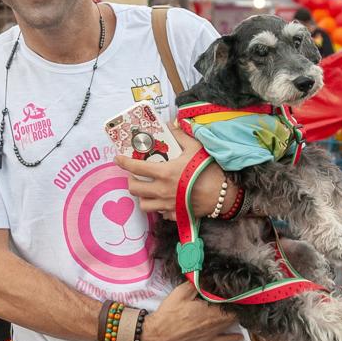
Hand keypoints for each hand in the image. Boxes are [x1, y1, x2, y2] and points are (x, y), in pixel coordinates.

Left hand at [114, 123, 232, 217]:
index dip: (123, 162)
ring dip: (142, 196)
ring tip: (147, 189)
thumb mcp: (195, 148)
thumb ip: (180, 136)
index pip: (135, 167)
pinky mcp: (175, 215)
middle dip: (131, 181)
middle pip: (134, 189)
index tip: (118, 158)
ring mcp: (167, 205)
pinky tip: (164, 200)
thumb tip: (170, 125)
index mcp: (164, 173)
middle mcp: (161, 191)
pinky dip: (158, 207)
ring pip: (143, 205)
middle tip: (136, 175)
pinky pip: (160, 214)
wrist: (224, 195)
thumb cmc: (209, 170)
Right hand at [141, 281, 240, 340]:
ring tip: (238, 311)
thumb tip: (207, 275)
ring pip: (230, 326)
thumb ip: (196, 283)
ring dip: (235, 318)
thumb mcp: (181, 292)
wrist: (158, 335)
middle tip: (237, 299)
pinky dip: (233, 338)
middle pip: (234, 315)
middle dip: (237, 306)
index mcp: (212, 310)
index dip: (238, 297)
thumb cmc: (170, 313)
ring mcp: (212, 335)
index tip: (239, 291)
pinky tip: (239, 337)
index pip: (232, 303)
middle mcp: (215, 323)